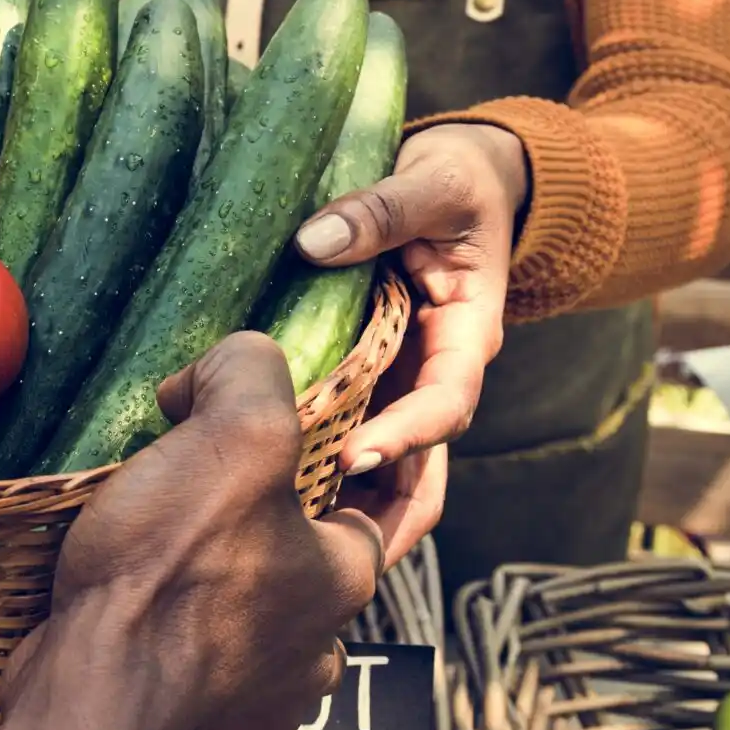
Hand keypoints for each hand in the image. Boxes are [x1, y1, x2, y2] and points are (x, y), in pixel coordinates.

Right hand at [0, 334, 383, 729]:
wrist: (92, 698)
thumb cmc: (175, 567)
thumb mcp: (236, 432)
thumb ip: (252, 371)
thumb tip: (222, 372)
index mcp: (349, 579)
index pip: (384, 498)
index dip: (351, 447)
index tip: (293, 421)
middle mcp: (318, 651)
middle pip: (305, 555)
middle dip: (265, 513)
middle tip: (201, 472)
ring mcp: (259, 704)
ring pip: (249, 613)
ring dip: (215, 573)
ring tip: (157, 527)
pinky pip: (197, 663)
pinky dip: (171, 626)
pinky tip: (131, 590)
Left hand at [292, 122, 524, 560]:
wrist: (460, 185)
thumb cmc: (458, 183)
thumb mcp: (433, 184)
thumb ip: (382, 210)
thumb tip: (314, 243)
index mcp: (467, 335)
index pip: (448, 401)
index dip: (409, 434)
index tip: (358, 455)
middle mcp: (434, 371)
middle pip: (419, 455)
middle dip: (380, 504)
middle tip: (319, 538)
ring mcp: (399, 380)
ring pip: (383, 457)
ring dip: (345, 501)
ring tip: (289, 546)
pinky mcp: (366, 379)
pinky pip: (343, 426)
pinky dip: (311, 460)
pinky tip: (261, 491)